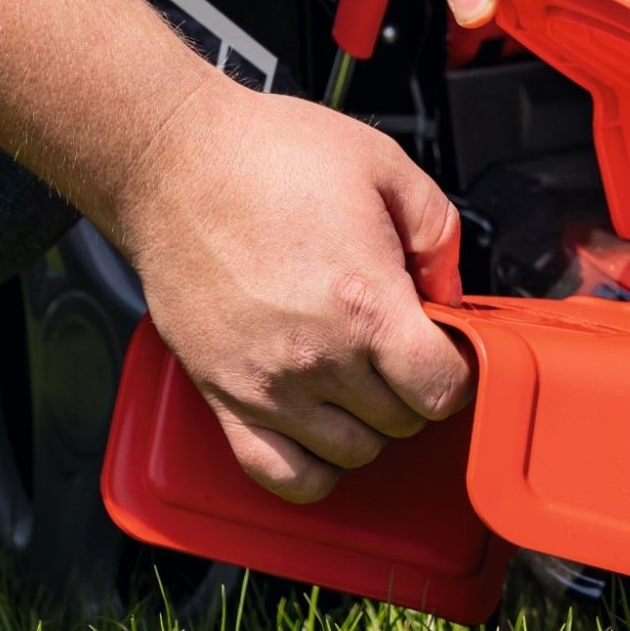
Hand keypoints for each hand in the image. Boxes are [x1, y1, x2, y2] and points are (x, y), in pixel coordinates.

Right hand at [112, 72, 471, 500]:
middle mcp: (318, 356)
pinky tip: (319, 431)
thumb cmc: (268, 156)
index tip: (444, 349)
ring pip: (350, 453)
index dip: (456, 370)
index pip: (442, 389)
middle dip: (413, 388)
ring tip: (359, 379)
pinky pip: (279, 474)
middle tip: (397, 348)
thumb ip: (437, 232)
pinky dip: (310, 469)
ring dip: (368, 424)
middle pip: (401, 422)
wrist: (173, 164)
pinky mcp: (222, 395)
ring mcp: (267, 384)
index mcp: (366, 302)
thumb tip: (451, 292)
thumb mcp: (382, 164)